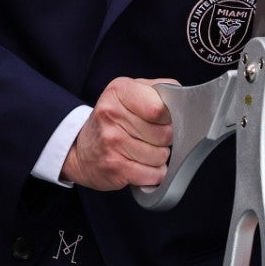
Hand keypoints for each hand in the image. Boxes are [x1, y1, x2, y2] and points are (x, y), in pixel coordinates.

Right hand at [59, 77, 174, 190]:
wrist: (81, 150)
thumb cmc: (112, 121)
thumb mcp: (129, 93)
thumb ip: (157, 90)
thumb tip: (183, 98)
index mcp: (119, 91)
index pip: (160, 108)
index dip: (169, 117)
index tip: (163, 120)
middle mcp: (112, 114)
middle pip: (164, 134)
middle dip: (165, 139)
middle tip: (150, 137)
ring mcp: (111, 141)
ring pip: (161, 156)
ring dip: (159, 158)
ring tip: (144, 151)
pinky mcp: (114, 167)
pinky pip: (152, 175)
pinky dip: (153, 174)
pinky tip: (142, 166)